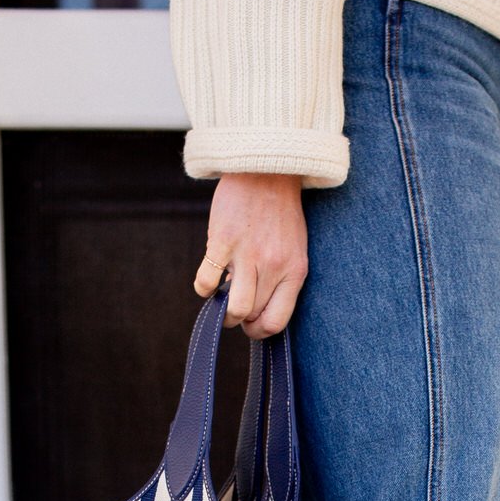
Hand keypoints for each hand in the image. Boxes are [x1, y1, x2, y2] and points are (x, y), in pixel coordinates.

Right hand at [193, 173, 309, 337]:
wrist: (267, 169)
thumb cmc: (281, 212)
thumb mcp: (295, 248)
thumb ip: (282, 279)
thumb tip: (259, 310)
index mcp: (294, 270)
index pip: (276, 322)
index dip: (259, 331)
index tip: (251, 325)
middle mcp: (272, 266)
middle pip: (252, 315)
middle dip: (240, 319)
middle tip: (235, 307)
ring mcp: (247, 254)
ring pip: (233, 308)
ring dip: (223, 312)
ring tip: (221, 300)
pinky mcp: (222, 241)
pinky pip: (206, 282)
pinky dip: (204, 289)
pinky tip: (209, 281)